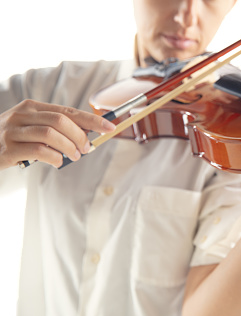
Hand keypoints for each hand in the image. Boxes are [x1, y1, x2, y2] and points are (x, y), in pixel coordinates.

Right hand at [0, 99, 115, 169]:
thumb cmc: (12, 139)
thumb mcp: (32, 127)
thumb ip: (55, 128)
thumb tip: (87, 136)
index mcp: (32, 107)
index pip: (68, 110)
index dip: (91, 119)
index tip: (110, 127)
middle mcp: (22, 115)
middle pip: (60, 120)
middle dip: (80, 135)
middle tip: (87, 148)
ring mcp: (13, 131)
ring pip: (50, 134)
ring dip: (69, 147)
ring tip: (74, 156)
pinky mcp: (8, 149)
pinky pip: (38, 151)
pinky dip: (54, 158)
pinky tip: (57, 163)